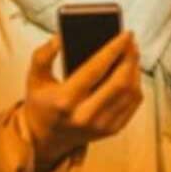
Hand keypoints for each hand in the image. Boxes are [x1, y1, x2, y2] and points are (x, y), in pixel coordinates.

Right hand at [15, 30, 140, 171]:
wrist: (46, 137)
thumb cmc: (42, 101)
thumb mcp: (35, 77)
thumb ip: (43, 55)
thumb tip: (61, 37)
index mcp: (65, 100)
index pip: (95, 69)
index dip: (113, 49)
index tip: (125, 34)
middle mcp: (84, 116)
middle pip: (119, 82)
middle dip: (130, 58)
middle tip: (131, 41)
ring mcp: (101, 126)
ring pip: (130, 92)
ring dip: (135, 69)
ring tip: (132, 53)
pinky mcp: (112, 130)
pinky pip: (133, 103)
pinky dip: (136, 84)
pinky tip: (132, 71)